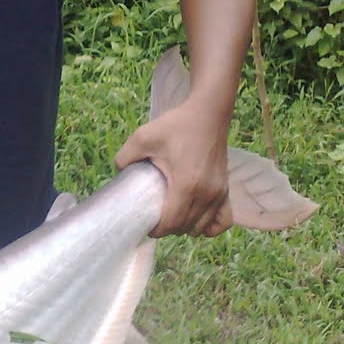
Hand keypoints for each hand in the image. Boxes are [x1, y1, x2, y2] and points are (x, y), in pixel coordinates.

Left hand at [113, 97, 231, 238]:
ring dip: (185, 227)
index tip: (145, 223)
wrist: (208, 113)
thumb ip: (124, 157)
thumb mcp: (142, 137)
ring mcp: (219, 193)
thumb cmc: (177, 125)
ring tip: (172, 217)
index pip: (171, 223)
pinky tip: (197, 219)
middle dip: (167, 229)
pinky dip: (209, 226)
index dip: (156, 229)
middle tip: (154, 219)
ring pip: (201, 228)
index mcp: (186, 185)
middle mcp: (206, 193)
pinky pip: (223, 221)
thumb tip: (117, 174)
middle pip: (184, 228)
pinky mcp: (226, 189)